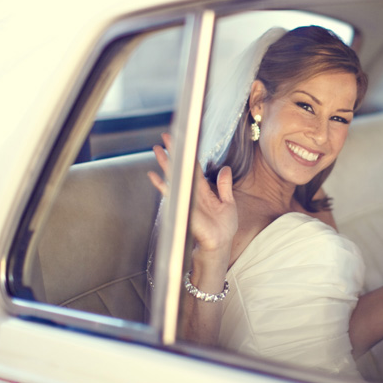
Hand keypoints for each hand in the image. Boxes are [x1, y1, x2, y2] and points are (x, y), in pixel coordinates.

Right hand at [148, 133, 237, 253]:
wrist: (220, 245)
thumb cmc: (224, 228)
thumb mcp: (228, 203)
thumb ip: (224, 186)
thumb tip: (225, 168)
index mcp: (203, 190)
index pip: (194, 167)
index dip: (188, 155)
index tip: (182, 141)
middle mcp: (193, 193)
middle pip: (182, 169)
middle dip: (174, 153)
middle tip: (165, 137)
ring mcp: (187, 200)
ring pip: (175, 178)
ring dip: (166, 164)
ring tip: (157, 150)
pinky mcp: (184, 209)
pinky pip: (171, 195)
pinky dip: (163, 185)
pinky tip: (153, 176)